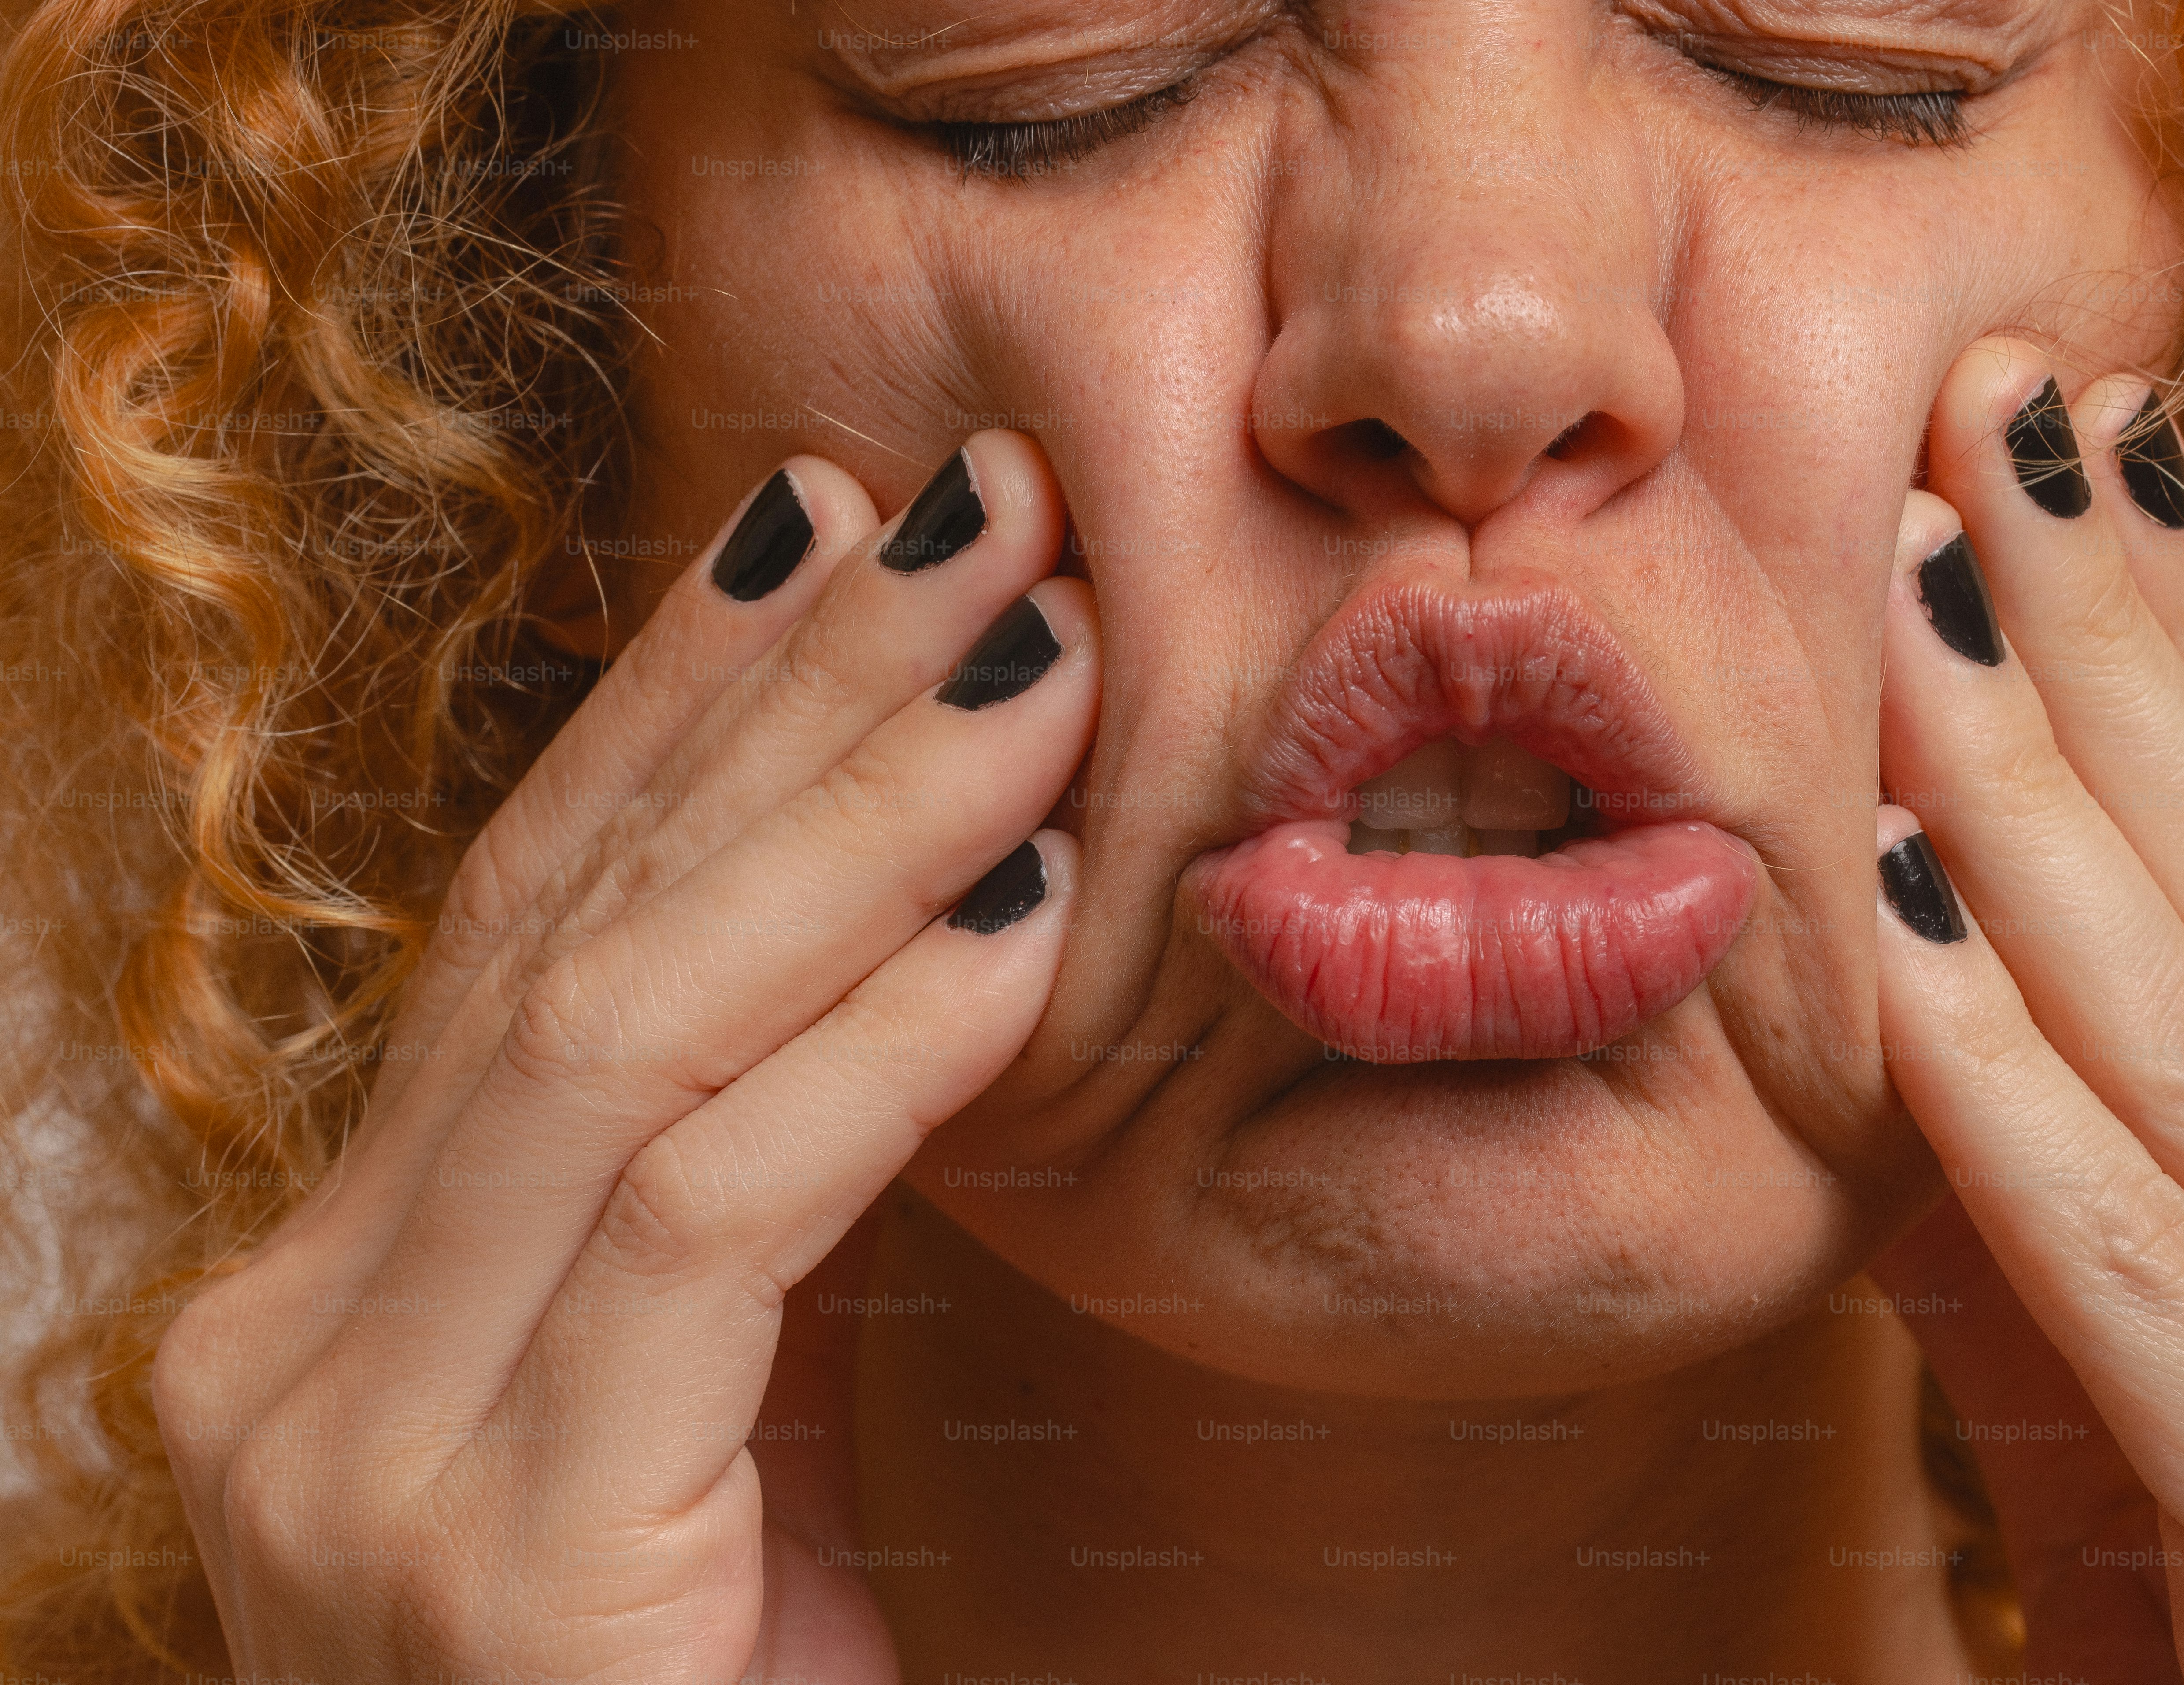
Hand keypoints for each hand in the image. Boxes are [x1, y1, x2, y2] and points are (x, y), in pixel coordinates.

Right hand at [151, 433, 1098, 1681]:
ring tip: (1038, 662)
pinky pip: (705, 1222)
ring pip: (618, 1033)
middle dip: (782, 697)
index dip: (672, 700)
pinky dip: (870, 1053)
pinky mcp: (494, 1566)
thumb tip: (893, 939)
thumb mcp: (717, 1406)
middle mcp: (294, 1353)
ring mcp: (358, 1466)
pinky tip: (1015, 934)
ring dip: (851, 822)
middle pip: (563, 932)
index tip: (818, 521)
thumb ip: (740, 1198)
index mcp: (337, 1297)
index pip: (522, 926)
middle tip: (976, 510)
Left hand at [1867, 339, 2183, 1678]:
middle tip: (1999, 412)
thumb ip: (2048, 1203)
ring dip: (2050, 800)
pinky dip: (2021, 1099)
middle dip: (2131, 650)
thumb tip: (1923, 957)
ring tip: (1921, 585)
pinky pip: (2156, 1293)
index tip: (2086, 455)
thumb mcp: (2113, 1397)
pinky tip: (1902, 919)